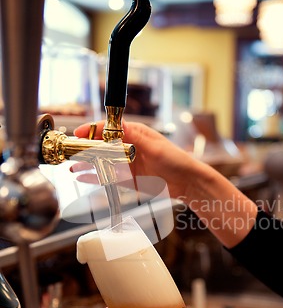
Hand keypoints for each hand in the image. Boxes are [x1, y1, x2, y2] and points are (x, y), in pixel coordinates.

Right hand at [74, 120, 203, 199]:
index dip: (92, 130)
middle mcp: (128, 148)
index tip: (78, 133)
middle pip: (102, 146)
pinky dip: (94, 177)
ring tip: (71, 164)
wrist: (187, 182)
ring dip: (86, 163)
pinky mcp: (128, 180)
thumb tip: (119, 124)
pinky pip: (108, 178)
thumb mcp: (155, 147)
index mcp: (135, 134)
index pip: (109, 129)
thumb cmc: (176, 160)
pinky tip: (82, 177)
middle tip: (69, 150)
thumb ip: (135, 137)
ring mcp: (127, 164)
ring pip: (102, 162)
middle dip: (85, 147)